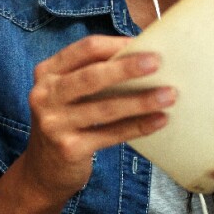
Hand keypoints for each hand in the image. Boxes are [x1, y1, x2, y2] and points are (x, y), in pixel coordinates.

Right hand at [20, 35, 174, 203]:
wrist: (44, 169)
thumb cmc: (67, 120)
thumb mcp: (69, 92)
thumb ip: (94, 73)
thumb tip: (144, 56)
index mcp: (48, 72)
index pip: (85, 49)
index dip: (116, 45)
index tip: (146, 43)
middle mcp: (45, 95)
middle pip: (92, 76)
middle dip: (127, 68)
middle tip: (158, 63)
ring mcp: (54, 124)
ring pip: (105, 108)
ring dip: (141, 101)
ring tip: (169, 95)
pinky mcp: (69, 149)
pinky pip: (111, 134)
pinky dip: (138, 126)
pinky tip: (160, 120)